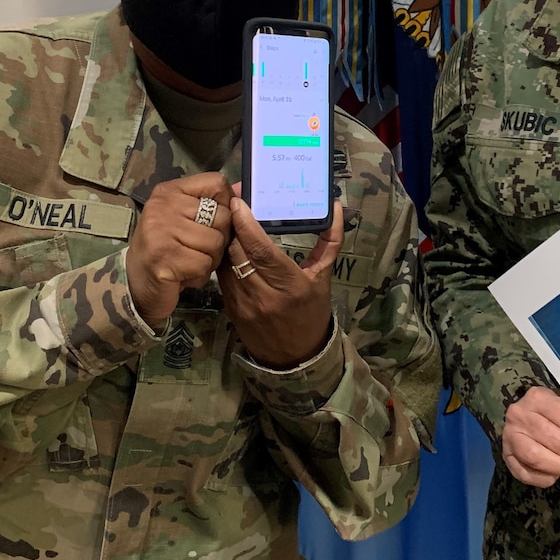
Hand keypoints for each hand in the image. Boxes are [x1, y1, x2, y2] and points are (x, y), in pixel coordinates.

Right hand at [125, 172, 233, 328]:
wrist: (136, 286)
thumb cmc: (166, 250)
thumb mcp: (183, 219)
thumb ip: (210, 204)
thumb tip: (242, 189)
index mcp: (169, 191)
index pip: (216, 183)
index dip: (226, 204)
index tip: (214, 222)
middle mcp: (163, 206)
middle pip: (222, 215)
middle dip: (219, 239)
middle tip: (196, 249)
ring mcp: (161, 231)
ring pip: (216, 242)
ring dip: (210, 260)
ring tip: (188, 262)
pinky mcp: (164, 258)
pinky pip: (205, 264)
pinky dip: (200, 275)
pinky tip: (183, 275)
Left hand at [220, 196, 341, 368]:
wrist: (295, 357)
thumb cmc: (312, 313)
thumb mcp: (324, 278)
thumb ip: (330, 242)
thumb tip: (337, 208)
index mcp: (291, 286)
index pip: (261, 250)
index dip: (246, 224)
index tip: (239, 202)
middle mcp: (264, 295)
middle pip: (238, 253)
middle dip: (231, 225)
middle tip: (230, 203)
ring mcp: (244, 304)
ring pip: (225, 263)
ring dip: (224, 240)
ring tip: (226, 220)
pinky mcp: (230, 309)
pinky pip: (222, 277)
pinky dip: (223, 258)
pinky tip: (225, 245)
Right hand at [502, 386, 559, 487]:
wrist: (519, 414)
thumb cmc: (551, 412)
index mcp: (539, 398)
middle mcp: (520, 414)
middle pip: (558, 442)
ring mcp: (509, 436)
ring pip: (539, 459)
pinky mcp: (505, 455)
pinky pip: (526, 475)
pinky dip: (545, 479)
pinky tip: (553, 473)